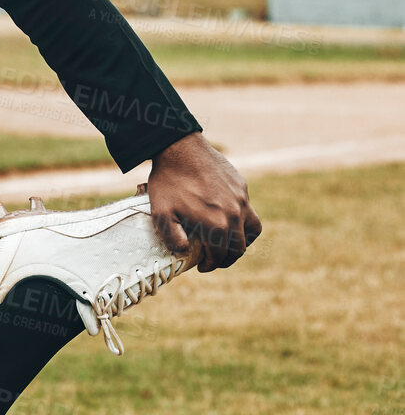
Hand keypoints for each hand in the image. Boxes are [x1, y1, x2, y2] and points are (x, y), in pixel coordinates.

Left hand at [146, 133, 261, 272]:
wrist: (179, 148)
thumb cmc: (168, 182)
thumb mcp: (162, 214)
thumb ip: (173, 238)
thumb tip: (184, 252)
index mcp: (217, 225)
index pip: (220, 255)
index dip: (211, 265)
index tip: (203, 266)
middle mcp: (235, 214)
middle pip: (239, 247)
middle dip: (227, 258)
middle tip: (215, 259)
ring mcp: (241, 199)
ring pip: (253, 229)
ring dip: (243, 241)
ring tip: (230, 243)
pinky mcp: (241, 186)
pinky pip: (248, 209)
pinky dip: (242, 219)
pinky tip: (226, 217)